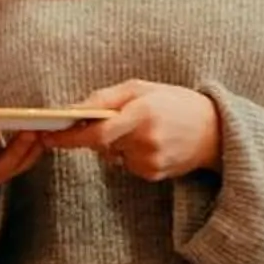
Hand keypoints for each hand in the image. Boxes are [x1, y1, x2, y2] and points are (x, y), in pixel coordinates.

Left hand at [54, 82, 222, 181]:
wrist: (216, 131)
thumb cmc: (176, 103)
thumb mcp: (142, 88)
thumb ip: (106, 98)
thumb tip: (72, 110)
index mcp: (142, 114)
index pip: (97, 132)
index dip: (68, 137)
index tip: (47, 135)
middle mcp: (146, 141)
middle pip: (101, 145)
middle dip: (92, 136)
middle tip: (92, 124)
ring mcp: (150, 161)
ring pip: (113, 155)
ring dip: (115, 144)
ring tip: (140, 128)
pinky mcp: (153, 175)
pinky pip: (127, 165)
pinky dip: (129, 154)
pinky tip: (150, 143)